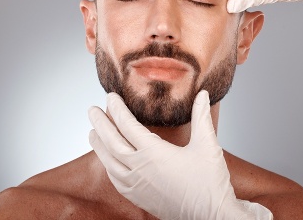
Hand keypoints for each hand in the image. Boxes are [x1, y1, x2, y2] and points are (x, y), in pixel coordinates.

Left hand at [88, 90, 272, 219]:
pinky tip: (107, 162)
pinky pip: (115, 179)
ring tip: (91, 132)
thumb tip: (202, 95)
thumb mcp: (207, 146)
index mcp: (154, 153)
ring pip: (109, 162)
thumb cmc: (209, 184)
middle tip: (92, 110)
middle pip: (111, 142)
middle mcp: (139, 169)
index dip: (117, 109)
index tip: (110, 97)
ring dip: (98, 145)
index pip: (127, 125)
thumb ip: (201, 118)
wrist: (211, 217)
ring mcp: (136, 185)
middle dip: (100, 123)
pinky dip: (107, 166)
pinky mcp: (138, 197)